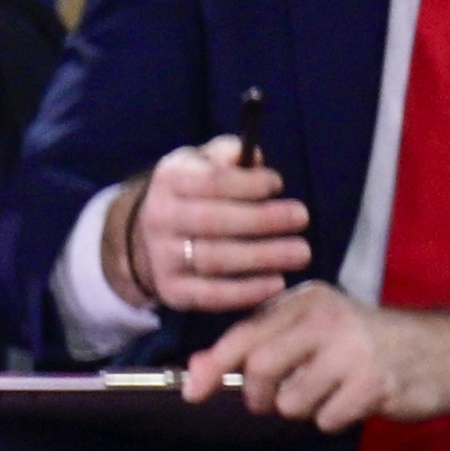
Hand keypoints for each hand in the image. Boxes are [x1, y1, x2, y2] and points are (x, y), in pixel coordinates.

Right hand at [110, 135, 308, 317]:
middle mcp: (159, 218)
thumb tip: (252, 157)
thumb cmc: (194, 194)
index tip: (277, 184)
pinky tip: (277, 283)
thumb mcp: (202, 164)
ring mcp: (162, 257)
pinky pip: (209, 296)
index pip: (209, 181)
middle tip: (302, 217)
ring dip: (263, 257)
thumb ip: (227, 154)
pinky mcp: (171, 291)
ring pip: (214, 259)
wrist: (148, 238)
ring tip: (301, 252)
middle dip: (263, 219)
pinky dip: (245, 292)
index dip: (248, 183)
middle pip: (213, 221)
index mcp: (168, 181)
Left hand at [181, 285, 449, 430]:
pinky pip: (326, 419)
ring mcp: (351, 351)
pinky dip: (334, 420)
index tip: (194, 392)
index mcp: (305, 301)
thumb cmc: (366, 343)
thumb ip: (257, 348)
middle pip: (259, 369)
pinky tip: (356, 401)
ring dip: (303, 409)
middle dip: (259, 396)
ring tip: (331, 393)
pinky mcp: (374, 383)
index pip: (244, 333)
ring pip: (290, 401)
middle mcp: (325, 319)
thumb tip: (194, 374)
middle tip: (277, 401)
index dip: (213, 366)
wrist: (447, 353)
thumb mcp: (312, 332)